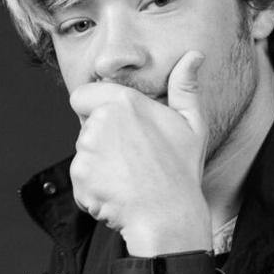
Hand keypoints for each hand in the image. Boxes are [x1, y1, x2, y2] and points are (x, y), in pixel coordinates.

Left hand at [66, 51, 213, 256]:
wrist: (168, 218)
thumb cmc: (181, 171)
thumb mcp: (191, 124)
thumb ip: (185, 87)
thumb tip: (194, 55)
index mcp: (124, 102)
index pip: (81, 95)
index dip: (93, 110)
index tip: (115, 128)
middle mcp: (100, 122)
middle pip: (84, 129)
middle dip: (101, 144)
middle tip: (132, 161)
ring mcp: (87, 152)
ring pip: (83, 157)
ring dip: (99, 170)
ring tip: (129, 180)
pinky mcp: (80, 179)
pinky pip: (81, 183)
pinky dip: (94, 192)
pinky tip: (119, 196)